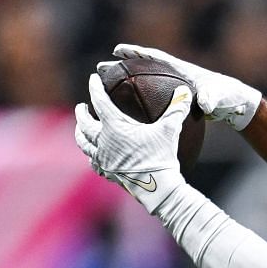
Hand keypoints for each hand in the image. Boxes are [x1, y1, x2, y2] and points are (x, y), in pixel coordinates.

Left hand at [74, 74, 190, 211]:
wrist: (157, 188)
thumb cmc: (162, 157)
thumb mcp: (170, 130)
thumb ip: (177, 109)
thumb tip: (186, 90)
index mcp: (115, 127)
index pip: (100, 102)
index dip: (95, 88)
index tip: (93, 79)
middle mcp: (104, 142)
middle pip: (84, 124)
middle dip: (81, 114)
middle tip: (81, 107)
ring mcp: (104, 159)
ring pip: (84, 144)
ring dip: (80, 134)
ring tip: (81, 130)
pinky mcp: (108, 173)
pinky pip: (94, 163)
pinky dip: (92, 156)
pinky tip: (95, 156)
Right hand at [102, 43, 261, 129]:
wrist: (235, 104)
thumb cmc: (228, 96)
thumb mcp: (220, 96)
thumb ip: (211, 98)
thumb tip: (204, 104)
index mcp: (181, 69)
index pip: (154, 56)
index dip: (136, 52)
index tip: (117, 50)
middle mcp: (174, 76)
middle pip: (143, 68)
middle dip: (122, 66)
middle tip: (102, 68)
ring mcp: (174, 88)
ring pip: (145, 84)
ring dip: (127, 85)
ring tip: (107, 89)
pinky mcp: (177, 100)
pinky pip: (154, 100)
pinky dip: (141, 103)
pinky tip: (129, 114)